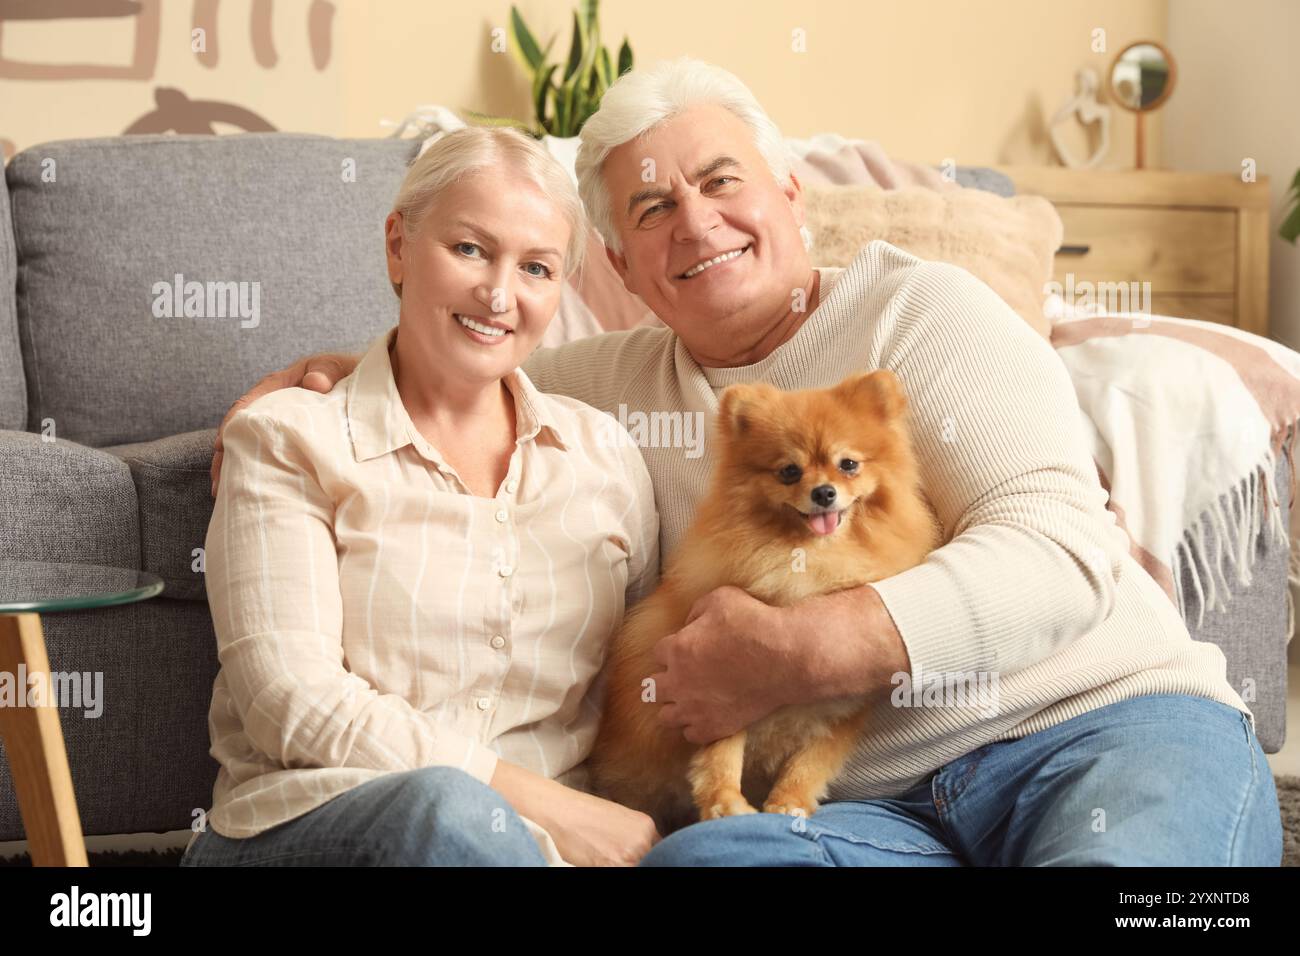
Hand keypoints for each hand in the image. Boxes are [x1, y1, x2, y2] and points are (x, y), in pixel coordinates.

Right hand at [210, 352, 357, 496]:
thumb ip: (327, 372)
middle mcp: (276, 406)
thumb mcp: (339, 368)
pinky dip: (263, 474)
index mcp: (282, 384)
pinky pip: (274, 458)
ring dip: (241, 470)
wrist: (372, 386)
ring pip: (254, 448)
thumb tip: (314, 382)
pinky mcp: (295, 443)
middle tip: (219, 486)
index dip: (233, 427)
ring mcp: (284, 426)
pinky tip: (258, 494)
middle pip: (242, 432)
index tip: (222, 448)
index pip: (249, 405)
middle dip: (227, 458)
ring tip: (228, 498)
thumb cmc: (352, 373)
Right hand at [491, 760, 658, 865]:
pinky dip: (615, 870)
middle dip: (638, 863)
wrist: (558, 810)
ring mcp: (631, 851)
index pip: (660, 852)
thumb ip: (634, 838)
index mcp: (646, 825)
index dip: (650, 859)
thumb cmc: (581, 815)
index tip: (641, 860)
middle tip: (617, 860)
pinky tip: (600, 863)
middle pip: (651, 861)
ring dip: (627, 867)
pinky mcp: (614, 864)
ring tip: (606, 860)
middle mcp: (644, 837)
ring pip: (639, 866)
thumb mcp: (616, 821)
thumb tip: (644, 853)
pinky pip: (624, 872)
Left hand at [651, 585, 804, 744]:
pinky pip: (690, 734)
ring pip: (666, 716)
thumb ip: (696, 611)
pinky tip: (707, 715)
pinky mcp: (714, 728)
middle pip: (652, 688)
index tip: (687, 650)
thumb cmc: (755, 623)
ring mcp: (695, 709)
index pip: (658, 653)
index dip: (673, 650)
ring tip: (691, 699)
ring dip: (675, 706)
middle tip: (686, 675)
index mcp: (677, 650)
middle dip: (666, 680)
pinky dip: (695, 726)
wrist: (786, 658)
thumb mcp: (721, 598)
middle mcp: (679, 682)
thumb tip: (689, 626)